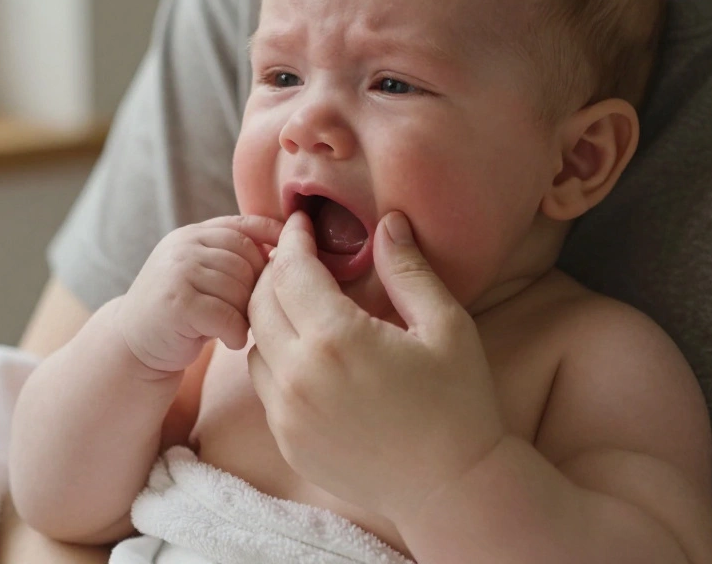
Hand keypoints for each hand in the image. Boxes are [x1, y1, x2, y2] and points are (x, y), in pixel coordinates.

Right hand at [117, 215, 281, 374]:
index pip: (242, 227)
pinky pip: (227, 315)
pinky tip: (228, 340)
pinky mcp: (177, 303)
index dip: (272, 237)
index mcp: (192, 235)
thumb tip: (284, 247)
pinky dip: (235, 333)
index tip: (295, 252)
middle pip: (247, 259)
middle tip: (248, 312)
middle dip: (256, 289)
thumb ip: (230, 257)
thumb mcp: (201, 275)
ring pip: (239, 288)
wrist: (132, 345)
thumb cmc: (180, 312)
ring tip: (235, 327)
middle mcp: (183, 247)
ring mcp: (177, 272)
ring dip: (246, 314)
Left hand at [246, 210, 505, 520]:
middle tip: (301, 259)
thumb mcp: (445, 326)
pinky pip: (264, 385)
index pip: (290, 271)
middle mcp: (299, 375)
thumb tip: (388, 223)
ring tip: (303, 306)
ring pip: (254, 344)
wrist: (452, 488)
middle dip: (275, 273)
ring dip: (270, 317)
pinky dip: (275, 359)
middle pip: (259, 303)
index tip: (301, 225)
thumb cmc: (458, 403)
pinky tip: (308, 355)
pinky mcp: (286, 441)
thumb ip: (408, 270)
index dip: (293, 241)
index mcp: (336, 338)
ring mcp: (287, 413)